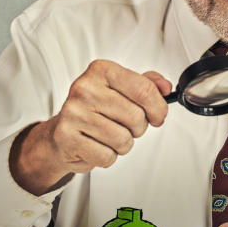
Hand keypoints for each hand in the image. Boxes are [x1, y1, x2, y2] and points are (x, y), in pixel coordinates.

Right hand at [10, 60, 171, 194]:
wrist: (62, 133)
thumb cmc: (95, 110)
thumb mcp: (121, 89)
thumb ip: (147, 84)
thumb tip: (166, 87)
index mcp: (101, 70)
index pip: (144, 89)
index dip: (158, 107)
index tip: (158, 116)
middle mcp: (84, 88)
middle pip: (137, 117)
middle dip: (138, 128)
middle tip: (124, 126)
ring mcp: (74, 113)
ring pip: (123, 139)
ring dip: (123, 144)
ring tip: (108, 136)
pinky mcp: (67, 137)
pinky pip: (107, 156)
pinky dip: (107, 156)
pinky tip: (96, 145)